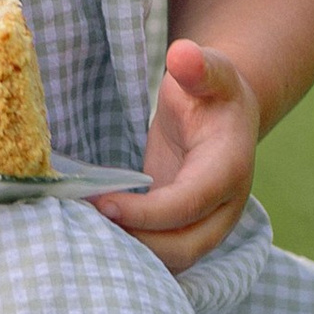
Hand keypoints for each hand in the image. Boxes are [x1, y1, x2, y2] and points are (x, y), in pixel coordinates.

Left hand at [94, 41, 258, 271]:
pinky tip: (95, 232)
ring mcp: (206, 224)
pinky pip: (161, 254)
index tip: (103, 204)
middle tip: (84, 222)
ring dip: (131, 252)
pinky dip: (132, 251)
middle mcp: (223, 207)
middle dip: (136, 242)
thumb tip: (182, 53)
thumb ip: (198, 65)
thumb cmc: (211, 88)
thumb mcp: (209, 69)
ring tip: (84, 229)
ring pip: (173, 260)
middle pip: (184, 247)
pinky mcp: (184, 229)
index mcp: (229, 169)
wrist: (225, 113)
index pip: (188, 204)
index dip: (147, 212)